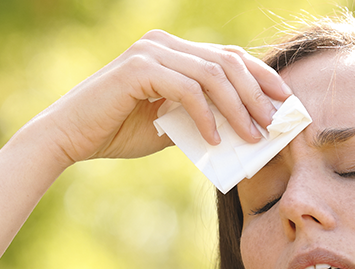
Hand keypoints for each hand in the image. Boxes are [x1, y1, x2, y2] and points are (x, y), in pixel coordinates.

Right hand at [33, 30, 291, 164]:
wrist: (68, 138)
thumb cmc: (115, 132)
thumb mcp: (168, 126)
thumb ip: (199, 119)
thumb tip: (242, 130)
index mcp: (172, 50)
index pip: (227, 56)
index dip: (261, 76)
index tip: (285, 103)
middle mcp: (163, 43)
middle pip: (227, 61)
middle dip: (257, 93)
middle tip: (274, 124)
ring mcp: (151, 52)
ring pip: (212, 75)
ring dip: (238, 108)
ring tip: (252, 137)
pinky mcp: (139, 69)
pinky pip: (187, 91)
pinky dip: (206, 116)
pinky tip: (214, 140)